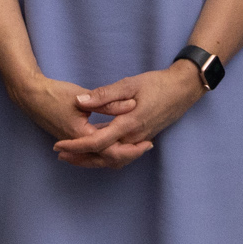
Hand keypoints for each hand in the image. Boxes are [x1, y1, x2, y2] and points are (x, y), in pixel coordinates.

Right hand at [7, 71, 138, 169]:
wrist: (29, 96)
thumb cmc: (54, 93)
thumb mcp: (82, 97)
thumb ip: (107, 103)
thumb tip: (131, 106)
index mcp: (82, 135)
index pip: (112, 151)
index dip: (132, 149)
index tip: (147, 143)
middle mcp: (78, 144)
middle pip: (107, 159)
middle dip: (128, 155)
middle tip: (146, 147)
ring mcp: (74, 144)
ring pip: (100, 157)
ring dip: (117, 154)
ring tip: (136, 146)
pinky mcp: (72, 139)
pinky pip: (93, 151)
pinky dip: (106, 149)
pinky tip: (117, 141)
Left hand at [70, 61, 206, 163]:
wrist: (184, 89)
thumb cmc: (158, 84)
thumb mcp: (129, 84)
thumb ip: (104, 95)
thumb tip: (79, 101)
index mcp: (129, 124)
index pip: (97, 142)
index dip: (75, 146)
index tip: (58, 146)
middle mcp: (134, 137)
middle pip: (103, 158)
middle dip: (80, 159)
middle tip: (60, 155)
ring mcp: (140, 140)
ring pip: (113, 159)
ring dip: (92, 160)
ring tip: (72, 155)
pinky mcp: (143, 138)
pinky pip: (121, 154)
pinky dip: (105, 155)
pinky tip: (94, 148)